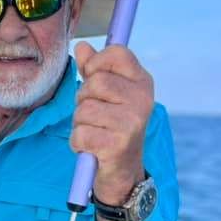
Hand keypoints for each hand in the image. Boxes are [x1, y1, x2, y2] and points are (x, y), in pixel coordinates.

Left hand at [71, 42, 153, 206]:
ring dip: (80, 124)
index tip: (94, 80)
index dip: (96, 64)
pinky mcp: (118, 144)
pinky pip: (80, 133)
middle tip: (94, 117)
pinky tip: (91, 149)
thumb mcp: (106, 98)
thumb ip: (94, 71)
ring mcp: (132, 122)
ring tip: (94, 134)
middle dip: (83, 100)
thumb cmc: (111, 130)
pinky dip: (78, 143)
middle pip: (95, 82)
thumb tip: (81, 46)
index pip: (117, 52)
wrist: (123, 174)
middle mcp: (142, 100)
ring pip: (84, 109)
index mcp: (142, 83)